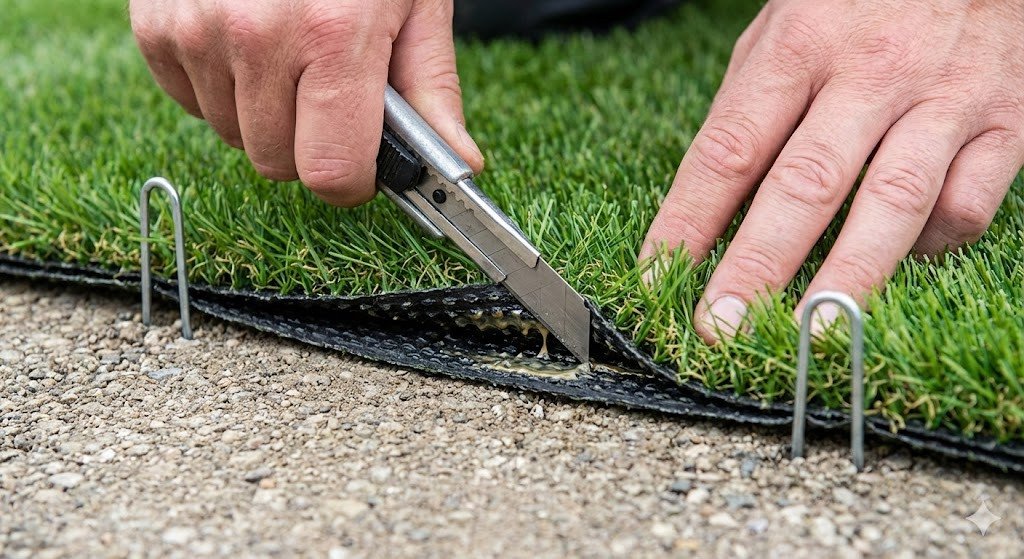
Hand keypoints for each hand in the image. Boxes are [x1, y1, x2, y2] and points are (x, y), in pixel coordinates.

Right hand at [129, 0, 482, 205]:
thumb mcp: (415, 2)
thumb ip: (431, 88)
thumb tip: (456, 164)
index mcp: (333, 36)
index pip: (331, 173)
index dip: (353, 180)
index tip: (362, 164)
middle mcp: (257, 36)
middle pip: (278, 163)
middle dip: (309, 144)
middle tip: (328, 92)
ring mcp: (197, 29)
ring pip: (234, 136)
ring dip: (265, 115)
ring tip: (289, 54)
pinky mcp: (156, 25)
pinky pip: (191, 102)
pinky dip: (222, 88)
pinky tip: (247, 43)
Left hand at [640, 0, 1023, 341]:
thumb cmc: (863, 0)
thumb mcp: (786, 26)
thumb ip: (750, 104)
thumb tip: (710, 198)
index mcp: (799, 46)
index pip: (728, 150)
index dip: (688, 223)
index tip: (658, 280)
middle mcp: (871, 73)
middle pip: (804, 185)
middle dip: (757, 266)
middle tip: (722, 327)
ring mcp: (942, 100)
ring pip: (891, 203)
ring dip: (846, 278)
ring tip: (810, 335)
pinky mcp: (1005, 125)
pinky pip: (963, 205)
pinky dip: (929, 246)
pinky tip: (899, 260)